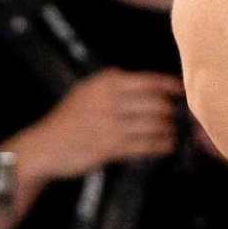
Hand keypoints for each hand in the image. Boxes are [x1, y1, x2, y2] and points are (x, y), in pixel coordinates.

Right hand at [17, 70, 183, 184]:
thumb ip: (111, 85)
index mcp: (104, 83)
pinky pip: (147, 145)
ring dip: (169, 130)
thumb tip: (147, 86)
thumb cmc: (66, 121)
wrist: (44, 147)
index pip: (148, 81)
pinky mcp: (112, 147)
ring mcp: (111, 125)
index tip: (183, 91)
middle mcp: (109, 101)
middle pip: (157, 104)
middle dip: (172, 112)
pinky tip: (165, 145)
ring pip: (155, 125)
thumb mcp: (84, 92)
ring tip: (172, 132)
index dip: (171, 86)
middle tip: (180, 116)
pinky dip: (161, 146)